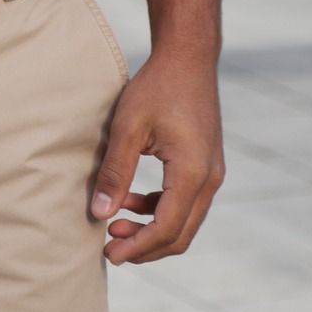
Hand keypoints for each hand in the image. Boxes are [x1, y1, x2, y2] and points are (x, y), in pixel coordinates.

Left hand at [90, 52, 223, 264]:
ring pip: (184, 221)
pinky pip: (185, 202)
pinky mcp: (206, 165)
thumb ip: (114, 172)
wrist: (188, 58)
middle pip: (180, 233)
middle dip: (145, 246)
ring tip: (114, 223)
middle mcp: (210, 178)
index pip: (166, 228)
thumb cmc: (158, 87)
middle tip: (109, 247)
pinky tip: (129, 200)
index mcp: (193, 172)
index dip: (137, 247)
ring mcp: (211, 172)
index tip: (109, 254)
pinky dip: (158, 209)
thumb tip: (99, 214)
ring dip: (150, 228)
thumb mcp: (128, 128)